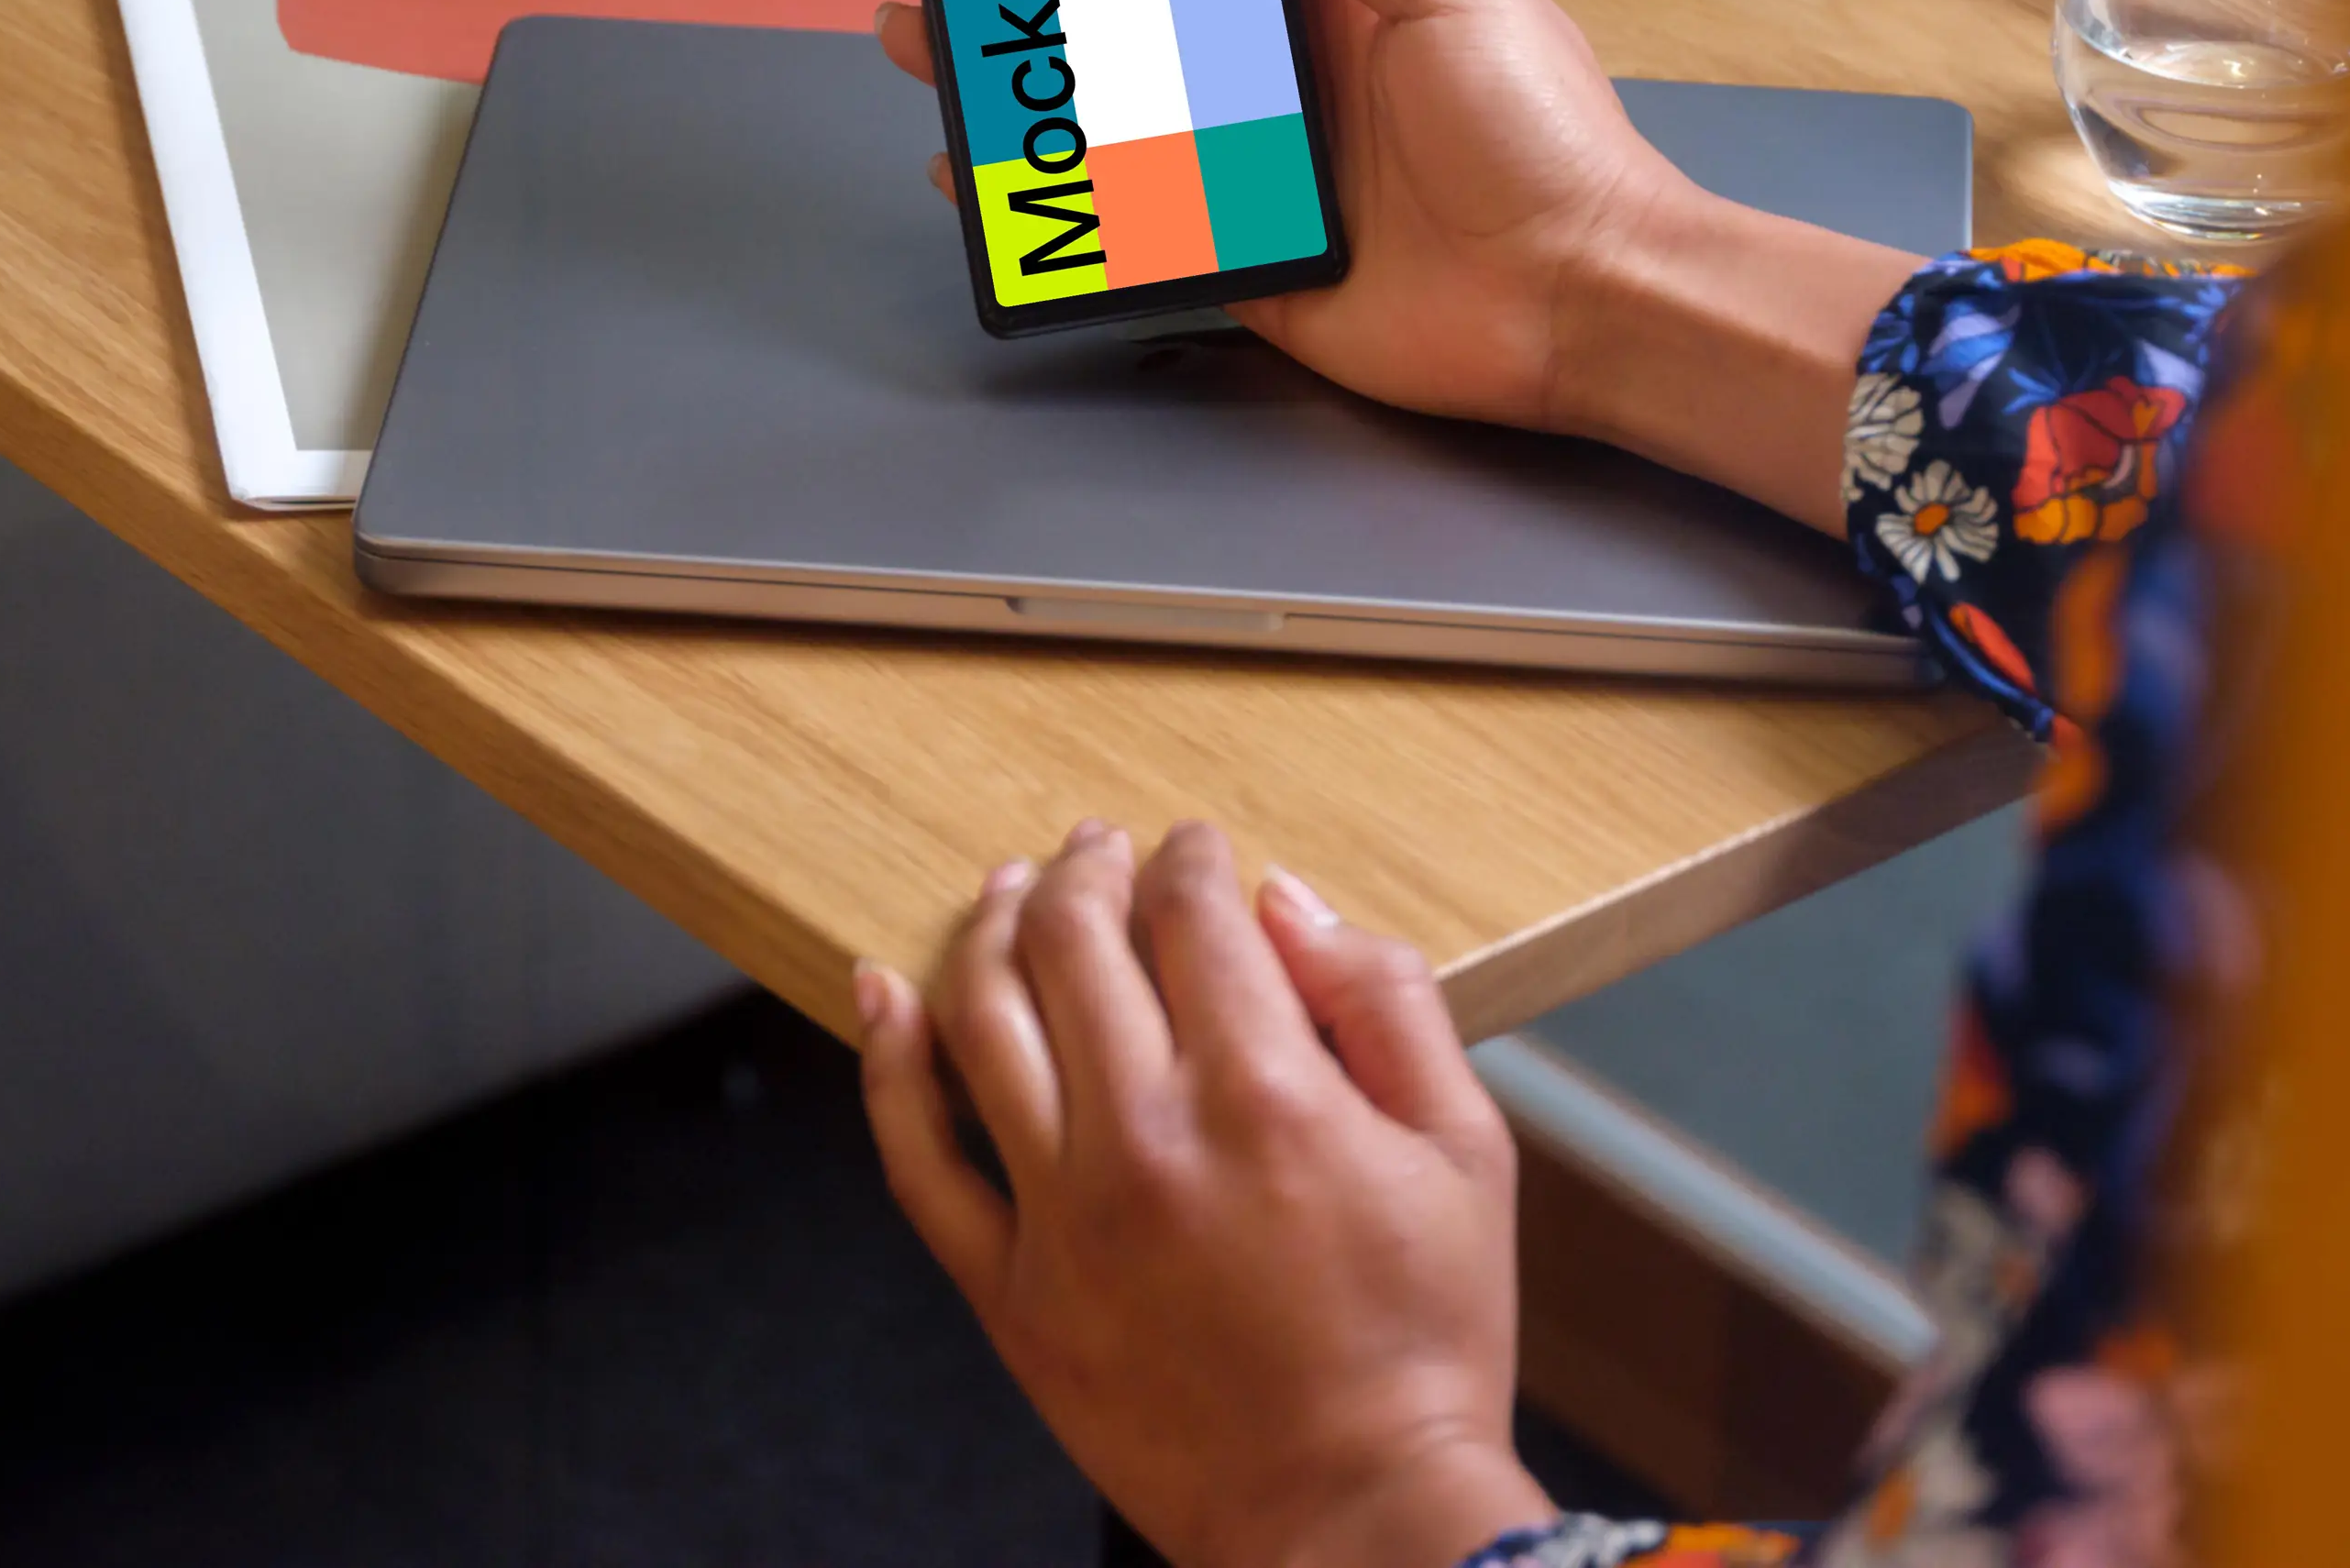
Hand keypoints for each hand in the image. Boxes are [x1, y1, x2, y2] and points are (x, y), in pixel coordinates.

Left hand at [856, 821, 1551, 1567]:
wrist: (1357, 1521)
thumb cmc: (1425, 1344)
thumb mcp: (1466, 1154)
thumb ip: (1384, 1002)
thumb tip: (1288, 904)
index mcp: (1264, 1093)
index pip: (1191, 912)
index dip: (1187, 856)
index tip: (1189, 849)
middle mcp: (1147, 1138)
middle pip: (1072, 940)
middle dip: (1086, 870)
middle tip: (1095, 851)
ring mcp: (1062, 1216)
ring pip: (982, 1016)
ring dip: (991, 928)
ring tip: (1010, 893)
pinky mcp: (1009, 1292)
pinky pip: (916, 1157)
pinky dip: (888, 1060)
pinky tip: (883, 994)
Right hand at [876, 0, 1904, 528]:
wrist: (1586, 301)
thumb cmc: (1549, 143)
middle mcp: (1282, 80)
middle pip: (1123, 16)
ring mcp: (1254, 170)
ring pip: (1101, 115)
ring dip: (1012, 77)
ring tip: (928, 34)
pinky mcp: (1242, 259)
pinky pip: (1123, 230)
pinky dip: (1046, 206)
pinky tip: (980, 176)